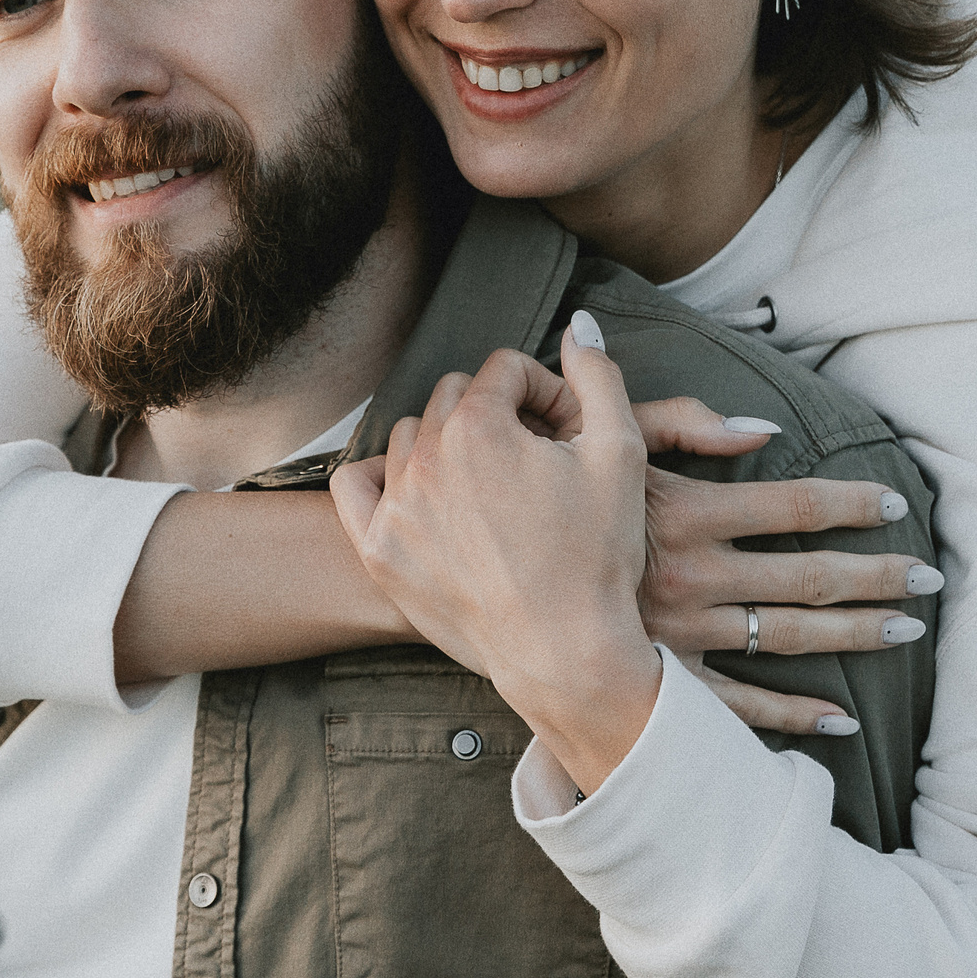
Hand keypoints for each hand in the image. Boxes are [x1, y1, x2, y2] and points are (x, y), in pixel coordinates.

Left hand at [332, 314, 661, 793]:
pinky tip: (421, 493)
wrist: (566, 654)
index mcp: (479, 426)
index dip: (545, 393)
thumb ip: (598, 376)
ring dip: (446, 445)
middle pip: (454, 396)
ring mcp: (395, 506)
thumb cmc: (598, 557)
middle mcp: (426, 457)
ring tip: (489, 485)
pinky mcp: (377, 551)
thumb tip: (579, 323)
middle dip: (496, 415)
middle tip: (534, 461)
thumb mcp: (621, 453)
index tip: (568, 432)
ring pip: (409, 436)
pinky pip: (355, 484)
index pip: (504, 369)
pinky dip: (383, 478)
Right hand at [442, 354, 942, 736]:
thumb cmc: (536, 498)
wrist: (469, 580)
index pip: (793, 507)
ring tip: (907, 629)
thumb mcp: (600, 443)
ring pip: (787, 639)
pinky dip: (793, 716)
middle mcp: (692, 580)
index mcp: (684, 516)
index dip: (850, 503)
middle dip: (875, 577)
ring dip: (853, 634)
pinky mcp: (659, 682)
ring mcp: (679, 638)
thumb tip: (761, 427)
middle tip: (930, 577)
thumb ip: (681, 424)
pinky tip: (841, 719)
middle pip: (807, 580)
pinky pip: (739, 707)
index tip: (894, 500)